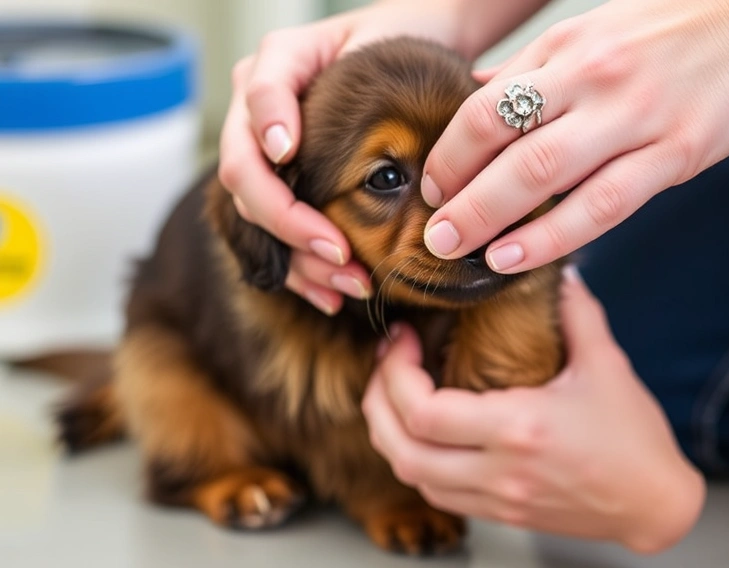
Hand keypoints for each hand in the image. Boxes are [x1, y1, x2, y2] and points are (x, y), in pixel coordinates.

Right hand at [217, 1, 468, 313]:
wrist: (411, 54)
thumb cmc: (397, 45)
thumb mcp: (380, 38)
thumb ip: (343, 68)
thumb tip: (288, 143)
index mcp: (276, 64)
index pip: (256, 94)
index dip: (266, 126)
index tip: (290, 153)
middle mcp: (256, 112)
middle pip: (243, 174)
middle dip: (288, 221)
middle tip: (340, 250)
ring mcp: (262, 155)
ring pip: (253, 217)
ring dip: (297, 260)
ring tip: (351, 283)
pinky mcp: (280, 192)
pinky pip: (273, 240)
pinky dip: (301, 273)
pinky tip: (333, 295)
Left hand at [361, 267, 705, 552]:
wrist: (653, 502)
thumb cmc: (635, 438)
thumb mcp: (607, 365)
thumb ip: (577, 313)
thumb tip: (560, 274)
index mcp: (520, 429)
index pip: (424, 411)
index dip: (396, 373)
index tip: (402, 340)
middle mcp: (501, 470)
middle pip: (402, 449)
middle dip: (377, 402)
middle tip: (385, 364)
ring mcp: (498, 498)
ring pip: (413, 476)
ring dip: (390, 435)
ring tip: (393, 395)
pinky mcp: (502, 512)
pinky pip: (438, 493)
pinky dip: (417, 462)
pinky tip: (424, 434)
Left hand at [420, 0, 728, 272]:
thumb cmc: (676, 26)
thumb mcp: (595, 30)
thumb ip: (537, 69)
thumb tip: (479, 95)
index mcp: (566, 49)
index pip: (484, 104)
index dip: (448, 151)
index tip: (431, 186)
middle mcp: (590, 77)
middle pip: (499, 139)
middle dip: (455, 191)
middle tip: (428, 233)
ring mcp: (634, 113)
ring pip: (543, 172)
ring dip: (490, 217)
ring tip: (455, 251)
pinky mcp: (677, 150)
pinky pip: (604, 201)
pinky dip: (555, 234)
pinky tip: (518, 257)